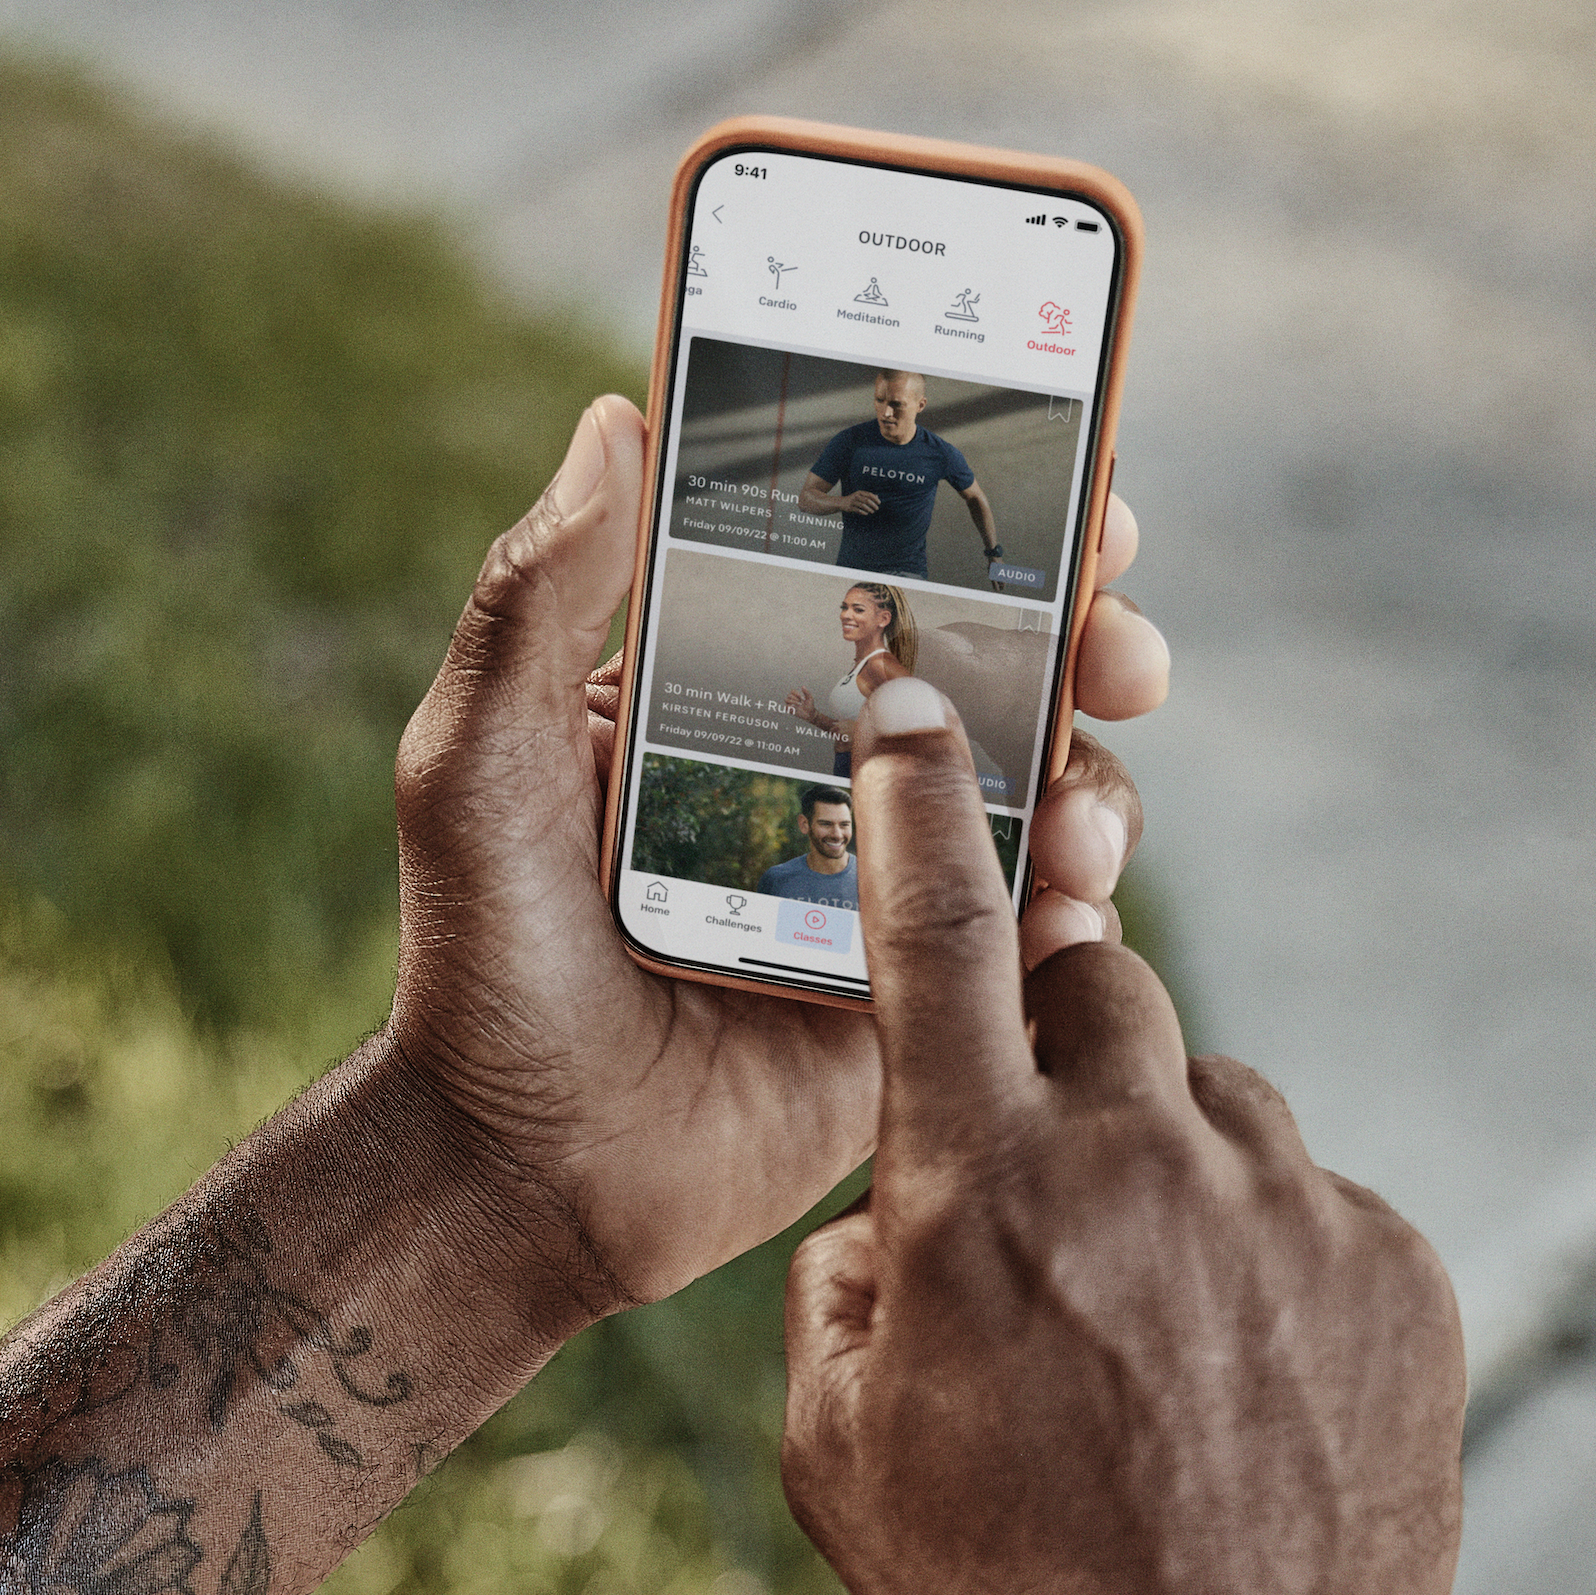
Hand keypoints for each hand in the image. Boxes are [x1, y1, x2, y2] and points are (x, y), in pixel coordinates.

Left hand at [383, 396, 1170, 1314]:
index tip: (1066, 478)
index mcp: (727, 685)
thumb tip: (611, 417)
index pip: (869, 559)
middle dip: (1085, 629)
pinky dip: (1079, 904)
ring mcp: (884, 876)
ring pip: (1038, 783)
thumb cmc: (477, 960)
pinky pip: (1037, 927)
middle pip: (994, 656)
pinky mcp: (924, 988)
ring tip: (1074, 816)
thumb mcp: (477, 762)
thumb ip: (538, 600)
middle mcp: (822, 764)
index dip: (981, 506)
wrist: (518, 1177)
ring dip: (1092, 774)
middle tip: (1118, 647)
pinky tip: (1069, 908)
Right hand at [774, 702, 1529, 1594]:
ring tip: (1140, 1321)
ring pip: (1211, 1095)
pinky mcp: (1397, 1273)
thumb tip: (896, 1205)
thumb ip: (848, 1277)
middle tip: (1031, 1144)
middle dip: (1050, 1028)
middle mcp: (1142, 1161)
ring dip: (1160, 1157)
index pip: (934, 933)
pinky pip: (1305, 1197)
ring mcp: (1288, 1212)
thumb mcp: (837, 1444)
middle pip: (1097, 982)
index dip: (915, 802)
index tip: (912, 704)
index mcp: (976, 1187)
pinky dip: (1254, 1251)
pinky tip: (1231, 1385)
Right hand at [843, 489, 882, 513]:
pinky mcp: (850, 507)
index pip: (869, 494)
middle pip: (866, 500)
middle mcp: (856, 496)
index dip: (875, 499)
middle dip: (873, 505)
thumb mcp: (860, 496)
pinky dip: (863, 512)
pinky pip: (858, 510)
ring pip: (862, 505)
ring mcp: (852, 502)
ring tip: (872, 512)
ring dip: (869, 509)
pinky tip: (866, 513)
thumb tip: (877, 497)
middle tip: (877, 508)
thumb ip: (868, 496)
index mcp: (859, 492)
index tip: (879, 503)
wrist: (841, 502)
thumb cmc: (853, 499)